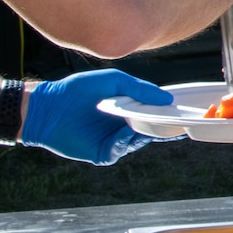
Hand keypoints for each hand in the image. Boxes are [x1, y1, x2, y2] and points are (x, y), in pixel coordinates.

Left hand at [21, 69, 174, 165]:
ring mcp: (114, 139)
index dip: (168, 112)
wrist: (48, 108)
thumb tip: (167, 99)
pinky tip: (126, 131)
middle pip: (151, 129)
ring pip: (139, 140)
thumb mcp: (113, 81)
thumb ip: (140, 88)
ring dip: (144, 132)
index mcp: (128, 108)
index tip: (184, 110)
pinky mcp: (103, 152)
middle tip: (176, 120)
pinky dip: (126, 141)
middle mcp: (124, 125)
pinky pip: (121, 149)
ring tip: (146, 121)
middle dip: (163, 125)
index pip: (154, 112)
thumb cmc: (77, 90)